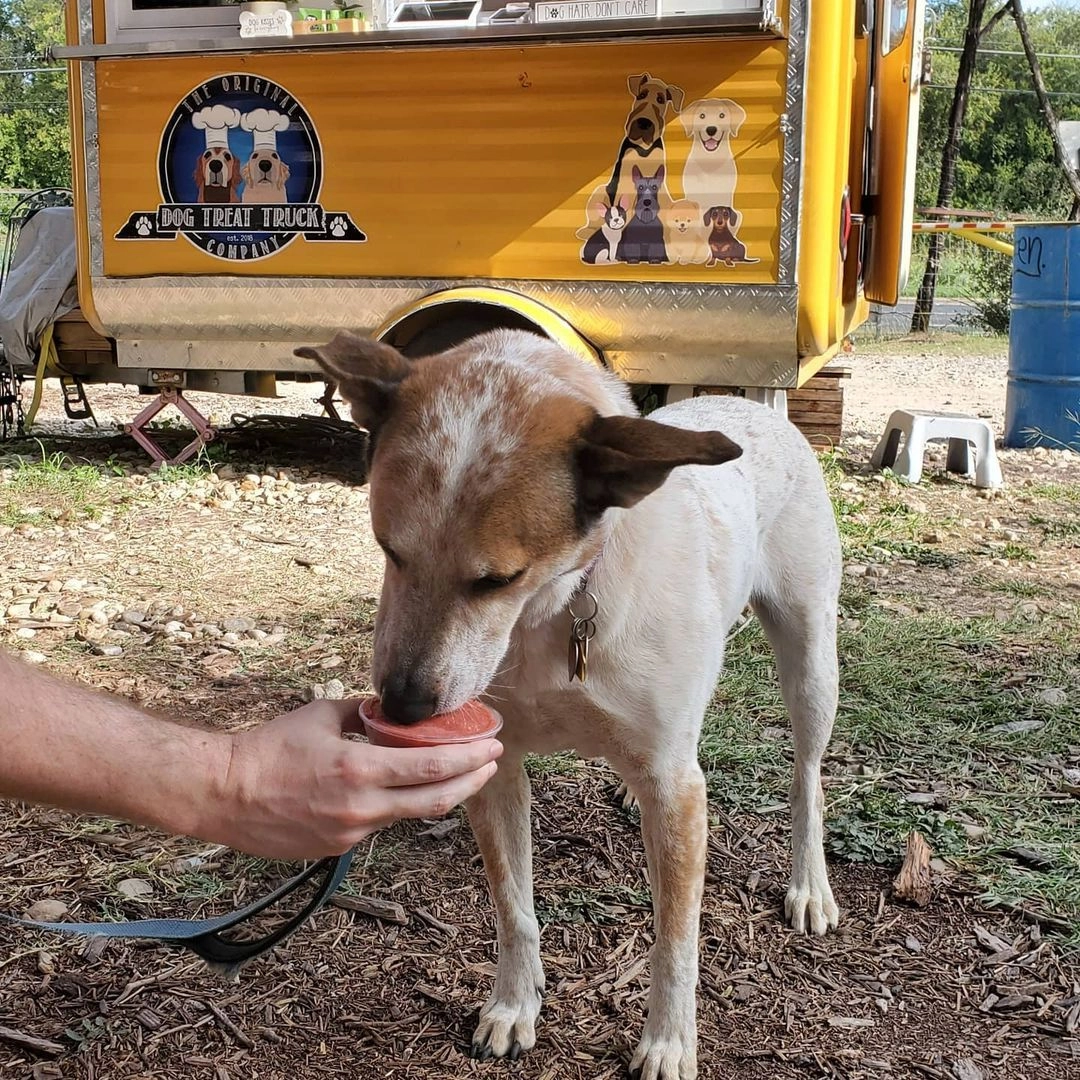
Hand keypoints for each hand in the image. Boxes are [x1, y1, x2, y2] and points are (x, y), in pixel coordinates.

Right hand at [205, 698, 501, 858]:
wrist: (223, 793)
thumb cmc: (269, 748)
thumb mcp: (323, 715)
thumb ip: (364, 713)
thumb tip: (391, 710)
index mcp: (360, 770)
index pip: (432, 767)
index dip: (470, 759)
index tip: (492, 747)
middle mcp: (362, 808)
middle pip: (436, 800)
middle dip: (470, 781)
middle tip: (491, 763)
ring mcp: (351, 833)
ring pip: (408, 814)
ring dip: (436, 793)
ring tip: (455, 772)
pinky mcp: (337, 848)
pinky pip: (378, 824)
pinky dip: (394, 804)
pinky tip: (395, 789)